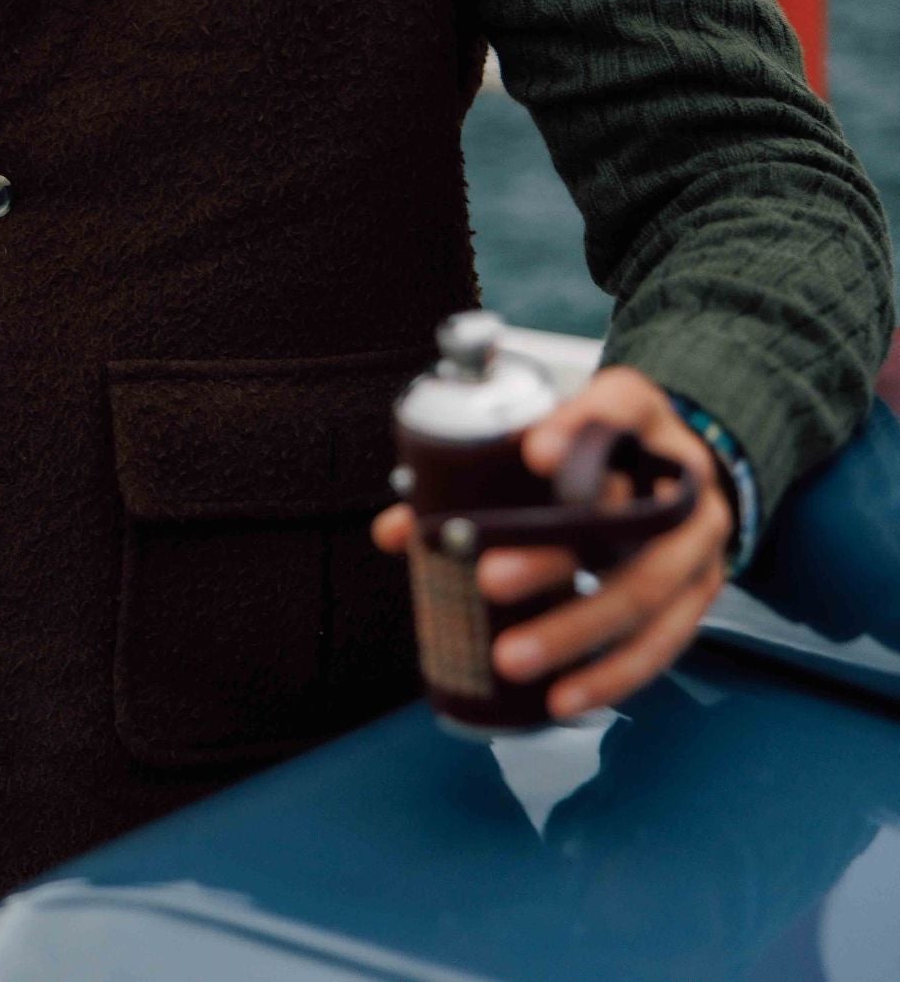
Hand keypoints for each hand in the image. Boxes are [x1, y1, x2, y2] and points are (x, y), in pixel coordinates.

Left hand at [372, 365, 734, 718]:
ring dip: (576, 629)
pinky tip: (565, 697)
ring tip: (512, 658)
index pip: (615, 407)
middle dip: (552, 554)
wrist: (689, 467)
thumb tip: (398, 530)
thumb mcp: (557, 430)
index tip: (532, 453)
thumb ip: (481, 468)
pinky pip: (665, 640)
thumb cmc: (604, 448)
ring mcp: (701, 535)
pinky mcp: (706, 589)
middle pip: (621, 514)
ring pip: (645, 586)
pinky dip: (613, 673)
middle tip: (487, 578)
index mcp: (638, 411)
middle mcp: (680, 471)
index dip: (577, 429)